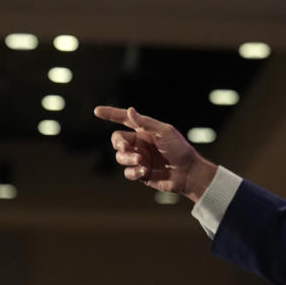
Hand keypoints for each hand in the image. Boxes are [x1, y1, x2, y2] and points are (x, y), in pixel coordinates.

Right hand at [93, 106, 217, 201]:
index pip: (124, 119)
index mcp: (145, 130)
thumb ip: (146, 123)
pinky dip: (133, 171)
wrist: (188, 173)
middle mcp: (140, 143)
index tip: (97, 111)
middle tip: (126, 147)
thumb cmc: (180, 149)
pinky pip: (128, 172)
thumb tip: (130, 111)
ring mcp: (139, 158)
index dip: (111, 114)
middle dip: (119, 143)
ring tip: (142, 162)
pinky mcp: (141, 173)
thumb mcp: (165, 132)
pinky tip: (145, 172)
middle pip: (117, 140)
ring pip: (120, 157)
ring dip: (128, 159)